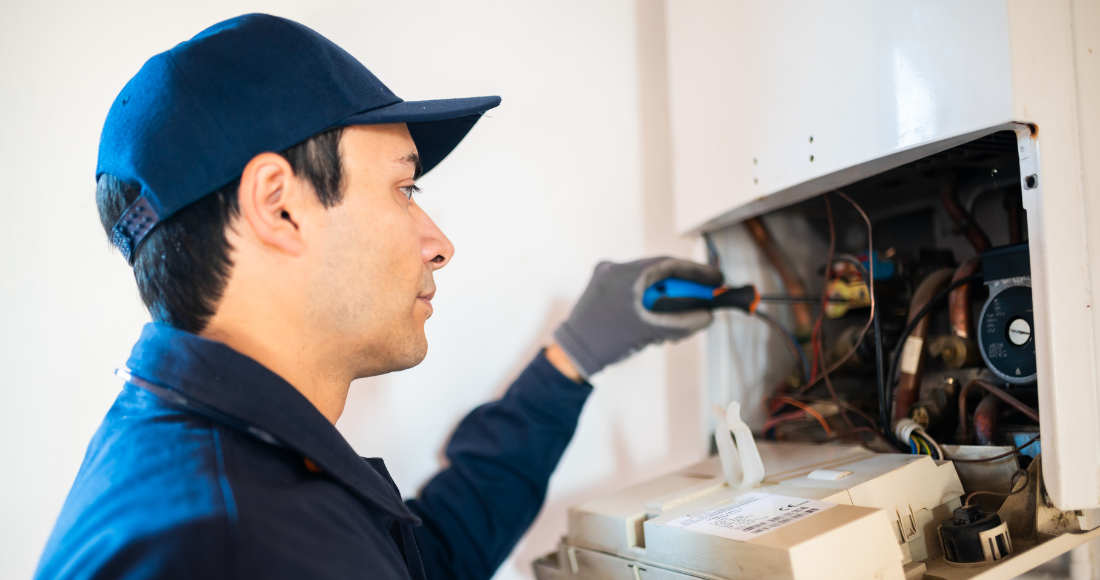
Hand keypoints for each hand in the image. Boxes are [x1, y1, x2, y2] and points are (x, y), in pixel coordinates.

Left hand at [552, 257, 722, 378]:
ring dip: (665, 301)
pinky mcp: (603, 289)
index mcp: (625, 273)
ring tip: (672, 326)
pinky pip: (635, 290)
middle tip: (701, 304)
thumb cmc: (605, 341)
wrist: (572, 354)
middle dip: (681, 292)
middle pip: (660, 274)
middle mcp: (614, 269)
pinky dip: (649, 303)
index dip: (696, 273)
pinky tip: (654, 324)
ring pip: (648, 284)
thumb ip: (683, 323)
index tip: (715, 280)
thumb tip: (706, 317)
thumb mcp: (651, 332)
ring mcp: (606, 278)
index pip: (670, 264)